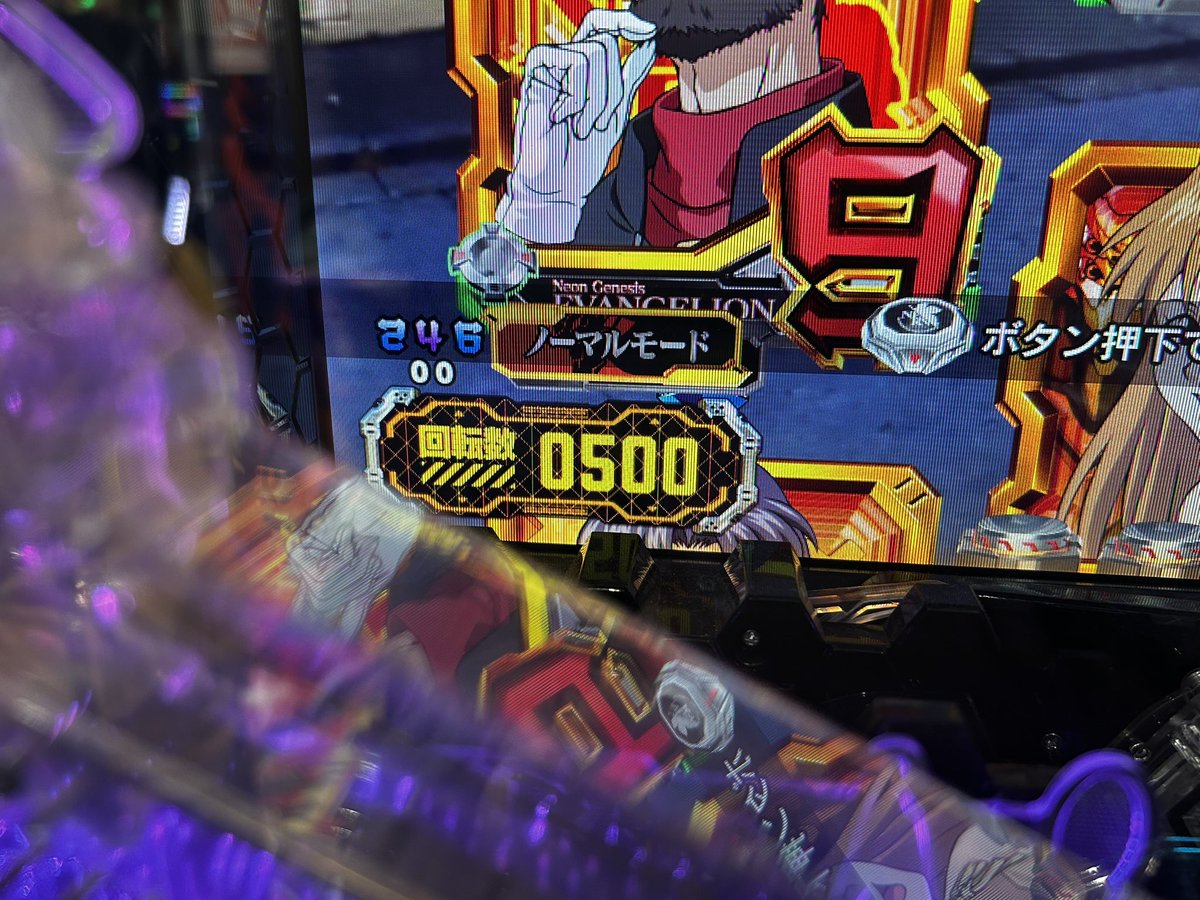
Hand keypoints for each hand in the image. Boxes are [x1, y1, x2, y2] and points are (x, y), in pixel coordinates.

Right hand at [497, 8, 656, 243]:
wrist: (559, 185)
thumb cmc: (582, 156)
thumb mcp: (617, 111)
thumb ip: (630, 75)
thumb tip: (649, 41)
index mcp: (584, 68)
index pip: (604, 26)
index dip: (626, 21)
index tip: (649, 31)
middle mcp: (566, 60)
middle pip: (605, 41)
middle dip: (614, 86)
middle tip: (602, 120)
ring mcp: (550, 64)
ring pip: (594, 53)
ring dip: (597, 99)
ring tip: (583, 126)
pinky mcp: (535, 70)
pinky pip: (572, 60)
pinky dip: (577, 95)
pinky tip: (564, 116)